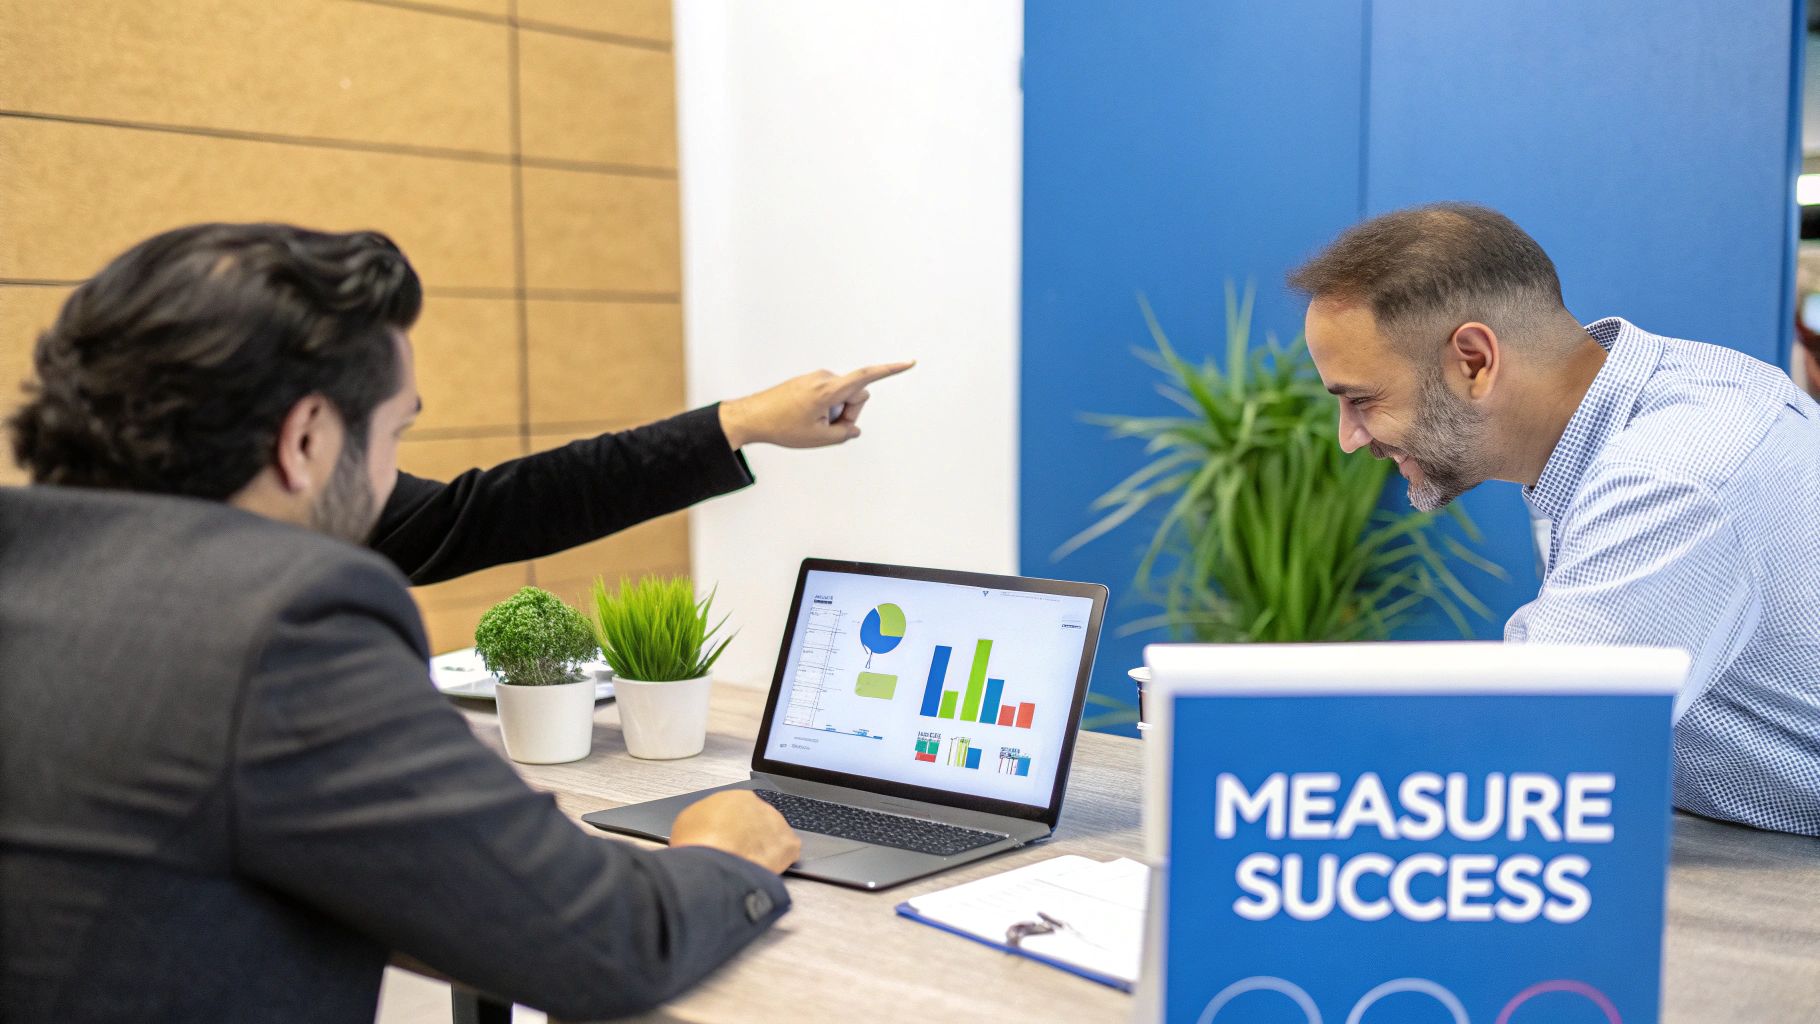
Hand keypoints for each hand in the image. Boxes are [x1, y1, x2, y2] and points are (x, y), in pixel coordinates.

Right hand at [669, 790, 800, 872]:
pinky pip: (787, 852)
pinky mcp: (789, 844)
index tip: (729, 838)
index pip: (740, 810)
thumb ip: (705, 818)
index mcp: (736, 797)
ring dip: (766, 849)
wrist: (713, 864)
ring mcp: (777, 824)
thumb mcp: (688, 821)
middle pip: (759, 822)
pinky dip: (779, 861)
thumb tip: (707, 825)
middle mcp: (760, 806)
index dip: (734, 827)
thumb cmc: (698, 842)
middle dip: (751, 837)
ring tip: (751, 865)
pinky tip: (765, 870)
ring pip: (774, 836)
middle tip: (739, 854)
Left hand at [718, 361, 915, 448]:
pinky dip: (826, 409)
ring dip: (836, 412)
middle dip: (850, 413)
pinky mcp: (810, 382)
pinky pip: (830, 395)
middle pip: (857, 394)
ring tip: (812, 423)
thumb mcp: (819, 438)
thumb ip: (845, 434)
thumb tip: (853, 428)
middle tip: (827, 428)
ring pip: (843, 396)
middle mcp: (825, 378)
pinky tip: (806, 418)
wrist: (751, 416)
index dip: (890, 370)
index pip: (867, 377)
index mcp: (829, 389)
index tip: (909, 363)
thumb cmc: (781, 426)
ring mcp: (817, 378)